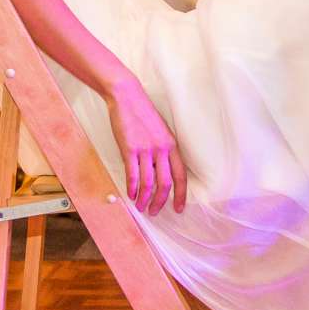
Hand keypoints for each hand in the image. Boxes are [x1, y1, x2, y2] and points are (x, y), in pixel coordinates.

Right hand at [108, 76, 187, 213]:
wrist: (127, 97)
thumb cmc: (143, 115)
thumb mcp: (160, 132)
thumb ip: (162, 151)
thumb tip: (160, 172)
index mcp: (172, 145)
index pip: (181, 176)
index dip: (181, 195)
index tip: (179, 209)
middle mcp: (161, 149)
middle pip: (165, 183)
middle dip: (161, 201)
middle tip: (155, 212)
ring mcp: (145, 149)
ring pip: (148, 182)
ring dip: (145, 199)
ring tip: (141, 207)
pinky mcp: (129, 148)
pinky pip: (132, 174)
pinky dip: (132, 188)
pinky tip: (131, 195)